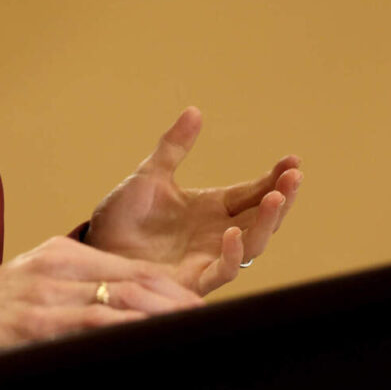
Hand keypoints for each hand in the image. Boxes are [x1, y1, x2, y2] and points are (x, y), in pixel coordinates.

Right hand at [0, 236, 202, 362]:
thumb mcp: (35, 281)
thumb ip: (75, 287)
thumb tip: (122, 306)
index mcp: (61, 254)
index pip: (130, 266)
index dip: (170, 285)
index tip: (198, 301)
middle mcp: (59, 267)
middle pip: (136, 279)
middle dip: (179, 299)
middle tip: (210, 316)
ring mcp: (49, 293)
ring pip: (124, 299)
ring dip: (165, 314)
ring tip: (194, 327)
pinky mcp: (39, 322)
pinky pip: (95, 323)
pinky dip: (128, 329)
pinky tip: (149, 337)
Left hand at [87, 106, 301, 294]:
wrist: (96, 247)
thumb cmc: (122, 215)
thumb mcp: (149, 175)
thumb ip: (173, 147)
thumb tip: (194, 110)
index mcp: (212, 207)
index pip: (253, 191)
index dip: (275, 177)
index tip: (293, 160)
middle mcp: (218, 232)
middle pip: (262, 216)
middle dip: (281, 196)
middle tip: (294, 176)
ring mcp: (209, 257)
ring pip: (253, 244)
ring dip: (266, 222)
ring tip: (275, 198)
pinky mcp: (194, 279)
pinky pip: (223, 270)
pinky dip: (232, 253)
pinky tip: (233, 232)